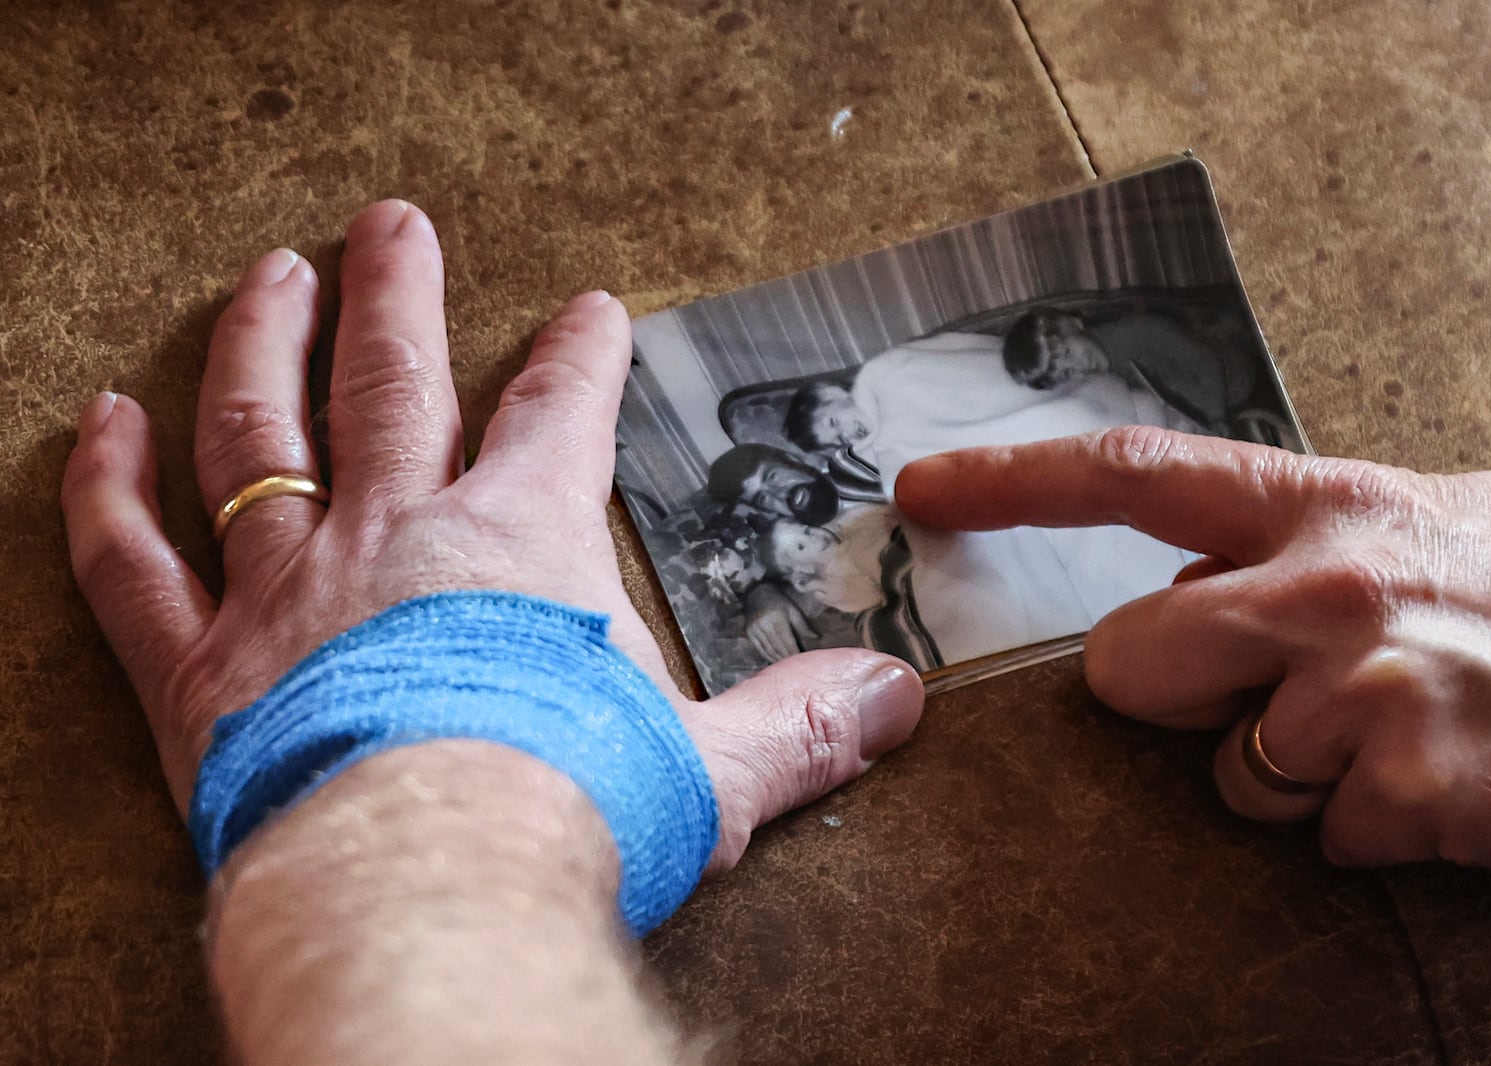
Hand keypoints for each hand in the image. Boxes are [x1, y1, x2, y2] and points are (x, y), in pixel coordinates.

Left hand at [62, 200, 922, 876]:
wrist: (425, 880)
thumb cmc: (566, 811)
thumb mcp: (713, 767)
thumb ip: (800, 725)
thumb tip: (893, 703)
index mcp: (521, 542)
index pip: (560, 416)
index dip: (579, 356)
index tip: (587, 313)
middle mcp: (398, 533)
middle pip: (393, 377)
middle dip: (398, 292)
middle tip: (392, 222)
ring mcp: (288, 587)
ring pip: (260, 431)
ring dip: (264, 341)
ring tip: (273, 275)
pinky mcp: (200, 664)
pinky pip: (134, 555)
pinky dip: (109, 483)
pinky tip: (103, 418)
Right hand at [745, 582, 819, 661]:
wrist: (757, 593)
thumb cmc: (779, 602)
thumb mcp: (793, 610)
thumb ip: (803, 625)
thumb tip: (817, 638)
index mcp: (777, 617)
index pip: (787, 640)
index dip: (795, 652)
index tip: (802, 659)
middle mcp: (764, 624)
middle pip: (778, 647)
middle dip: (787, 658)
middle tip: (796, 665)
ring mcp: (754, 629)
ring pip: (768, 650)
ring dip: (778, 659)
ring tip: (787, 665)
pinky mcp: (749, 633)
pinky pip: (760, 649)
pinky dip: (768, 656)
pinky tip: (776, 660)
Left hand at [896, 425, 1490, 874]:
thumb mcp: (1447, 518)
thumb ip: (1317, 529)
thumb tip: (1211, 553)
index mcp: (1330, 503)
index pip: (1130, 474)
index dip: (1010, 483)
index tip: (919, 494)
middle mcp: (1323, 586)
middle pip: (1131, 660)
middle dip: (1173, 694)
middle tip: (1270, 693)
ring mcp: (1354, 690)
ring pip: (1229, 773)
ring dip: (1297, 776)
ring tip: (1405, 737)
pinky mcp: (1395, 790)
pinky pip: (1321, 836)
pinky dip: (1371, 832)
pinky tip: (1448, 788)